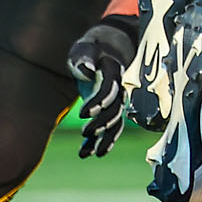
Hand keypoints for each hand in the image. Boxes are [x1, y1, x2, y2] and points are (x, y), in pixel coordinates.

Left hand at [66, 15, 138, 157]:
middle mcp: (119, 88)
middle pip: (114, 110)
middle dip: (100, 124)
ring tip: (85, 154)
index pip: (109, 89)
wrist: (106, 50)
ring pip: (114, 124)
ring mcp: (117, 101)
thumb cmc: (92, 48)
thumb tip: (86, 69)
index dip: (98, 102)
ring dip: (102, 139)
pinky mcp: (111, 109)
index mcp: (113, 72)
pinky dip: (100, 141)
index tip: (83, 114)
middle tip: (84, 133)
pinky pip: (110, 129)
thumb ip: (84, 57)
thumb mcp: (85, 48)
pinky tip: (88, 153)